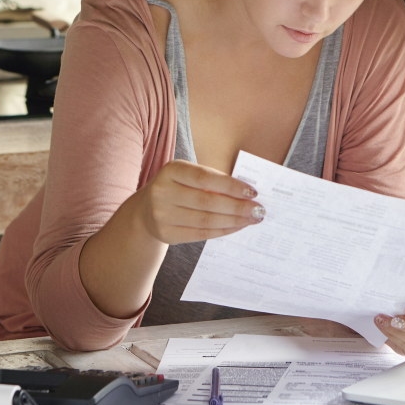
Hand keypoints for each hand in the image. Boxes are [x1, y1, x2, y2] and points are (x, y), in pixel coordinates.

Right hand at [138, 160, 264, 244]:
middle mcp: (162, 191)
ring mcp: (161, 215)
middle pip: (207, 202)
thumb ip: (212, 181)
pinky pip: (200, 234)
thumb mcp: (188, 176)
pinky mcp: (166, 234)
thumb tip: (247, 193)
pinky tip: (237, 226)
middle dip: (238, 207)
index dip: (231, 186)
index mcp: (171, 170)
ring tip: (252, 219)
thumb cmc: (178, 188)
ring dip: (234, 220)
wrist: (146, 210)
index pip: (205, 178)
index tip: (253, 192)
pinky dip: (222, 230)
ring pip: (206, 220)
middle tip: (259, 210)